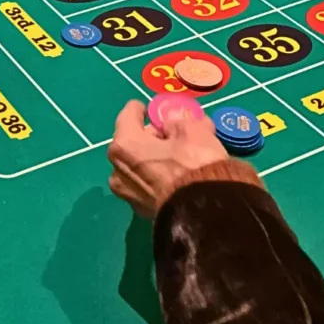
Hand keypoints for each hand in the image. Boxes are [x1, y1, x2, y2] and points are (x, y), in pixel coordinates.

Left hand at [107, 101, 227, 217]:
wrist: (206, 215)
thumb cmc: (195, 165)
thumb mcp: (193, 130)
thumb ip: (179, 120)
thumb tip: (172, 121)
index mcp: (124, 144)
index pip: (128, 115)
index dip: (142, 109)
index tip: (153, 109)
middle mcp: (117, 169)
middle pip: (132, 142)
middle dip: (151, 136)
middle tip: (173, 134)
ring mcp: (127, 193)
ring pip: (139, 166)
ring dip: (154, 159)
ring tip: (179, 157)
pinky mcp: (141, 211)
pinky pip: (148, 184)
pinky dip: (158, 178)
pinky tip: (178, 177)